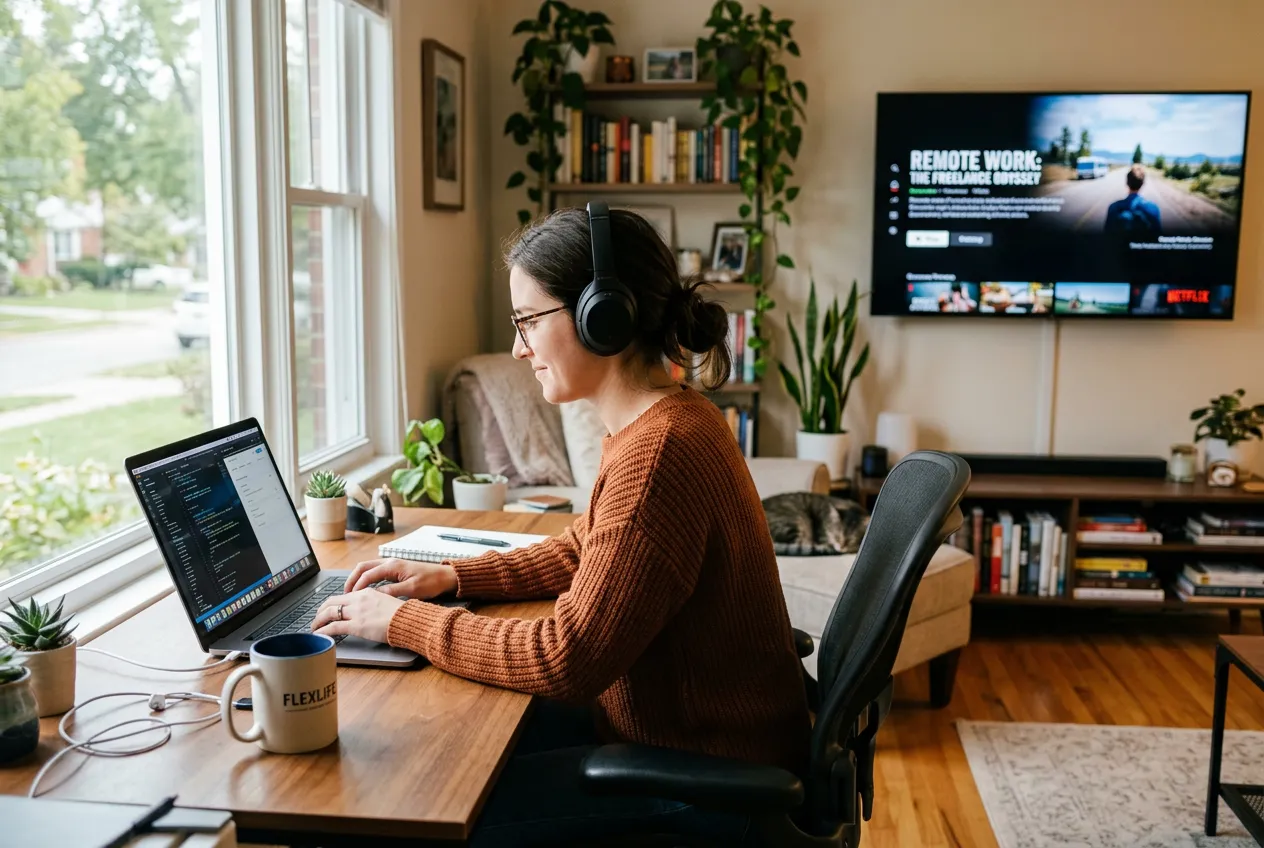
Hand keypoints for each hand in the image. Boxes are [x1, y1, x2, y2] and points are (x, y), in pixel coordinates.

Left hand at [311, 589, 404, 643]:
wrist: (409, 619)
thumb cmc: (403, 614)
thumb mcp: (386, 602)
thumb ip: (374, 603)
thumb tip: (369, 610)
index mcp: (366, 592)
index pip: (343, 596)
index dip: (333, 603)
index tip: (329, 609)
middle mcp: (358, 599)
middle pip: (331, 602)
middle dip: (321, 610)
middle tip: (317, 618)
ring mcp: (356, 612)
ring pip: (329, 613)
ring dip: (318, 620)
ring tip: (314, 628)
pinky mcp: (356, 626)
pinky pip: (333, 627)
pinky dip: (323, 631)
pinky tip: (318, 634)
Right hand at [341, 557, 457, 599]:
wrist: (446, 577)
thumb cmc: (432, 582)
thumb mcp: (412, 589)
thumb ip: (392, 591)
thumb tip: (374, 596)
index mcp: (392, 566)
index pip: (367, 574)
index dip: (356, 586)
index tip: (349, 598)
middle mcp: (390, 562)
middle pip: (363, 567)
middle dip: (352, 580)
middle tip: (345, 594)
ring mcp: (392, 564)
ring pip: (368, 568)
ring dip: (358, 579)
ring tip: (351, 593)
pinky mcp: (396, 569)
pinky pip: (375, 572)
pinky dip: (366, 579)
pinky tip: (365, 590)